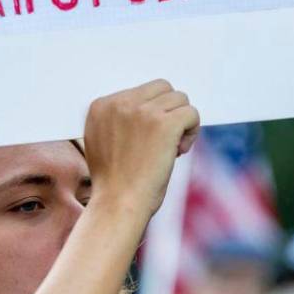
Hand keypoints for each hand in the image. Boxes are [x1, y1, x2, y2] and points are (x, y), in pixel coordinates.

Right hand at [83, 80, 199, 220]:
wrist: (117, 205)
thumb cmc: (114, 182)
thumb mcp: (103, 142)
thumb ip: (120, 119)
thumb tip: (153, 103)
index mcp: (101, 105)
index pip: (142, 91)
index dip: (151, 114)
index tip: (145, 139)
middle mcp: (120, 103)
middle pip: (163, 88)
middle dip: (169, 112)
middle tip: (163, 141)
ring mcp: (142, 112)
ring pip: (180, 100)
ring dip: (181, 123)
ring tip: (171, 148)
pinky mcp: (164, 124)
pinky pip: (192, 113)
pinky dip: (191, 131)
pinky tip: (179, 151)